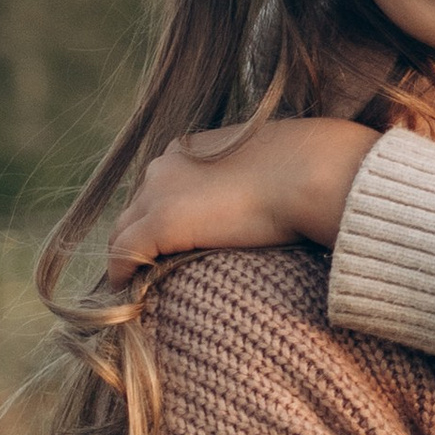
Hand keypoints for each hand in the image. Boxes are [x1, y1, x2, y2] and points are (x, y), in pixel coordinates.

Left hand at [107, 118, 380, 276]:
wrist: (312, 173)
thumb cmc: (309, 168)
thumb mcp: (269, 164)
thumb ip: (251, 179)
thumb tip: (266, 198)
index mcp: (189, 147)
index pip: (161, 185)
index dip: (164, 213)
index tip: (175, 237)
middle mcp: (165, 164)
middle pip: (135, 207)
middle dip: (139, 234)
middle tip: (148, 264)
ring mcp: (159, 193)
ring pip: (123, 229)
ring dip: (129, 254)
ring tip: (137, 279)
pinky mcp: (161, 222)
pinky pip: (124, 253)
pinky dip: (122, 272)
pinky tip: (127, 288)